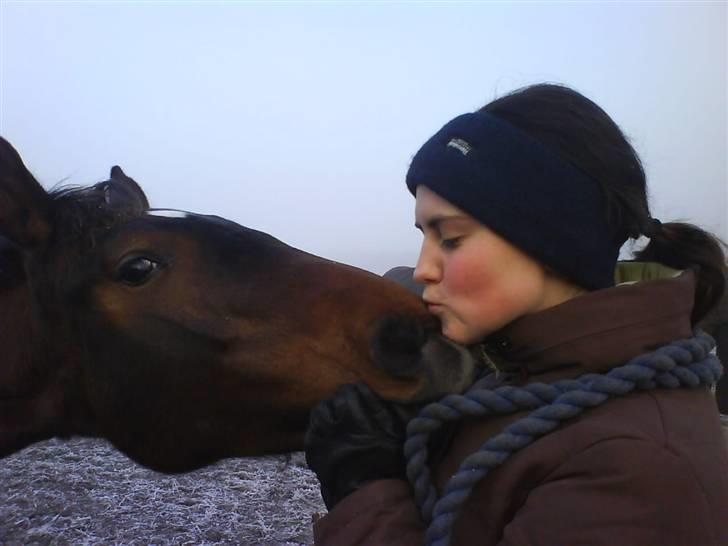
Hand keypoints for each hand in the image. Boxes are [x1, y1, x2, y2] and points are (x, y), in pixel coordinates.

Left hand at [304, 382, 416, 509]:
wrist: (369, 494)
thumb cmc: (387, 462)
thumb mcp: (393, 430)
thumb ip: (378, 406)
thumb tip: (365, 387)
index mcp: (354, 417)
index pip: (347, 391)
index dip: (353, 390)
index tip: (356, 393)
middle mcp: (333, 426)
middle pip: (329, 401)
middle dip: (337, 401)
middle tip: (345, 406)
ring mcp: (320, 440)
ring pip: (317, 415)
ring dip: (326, 413)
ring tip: (335, 418)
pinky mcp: (313, 453)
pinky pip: (311, 432)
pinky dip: (318, 429)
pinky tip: (327, 433)